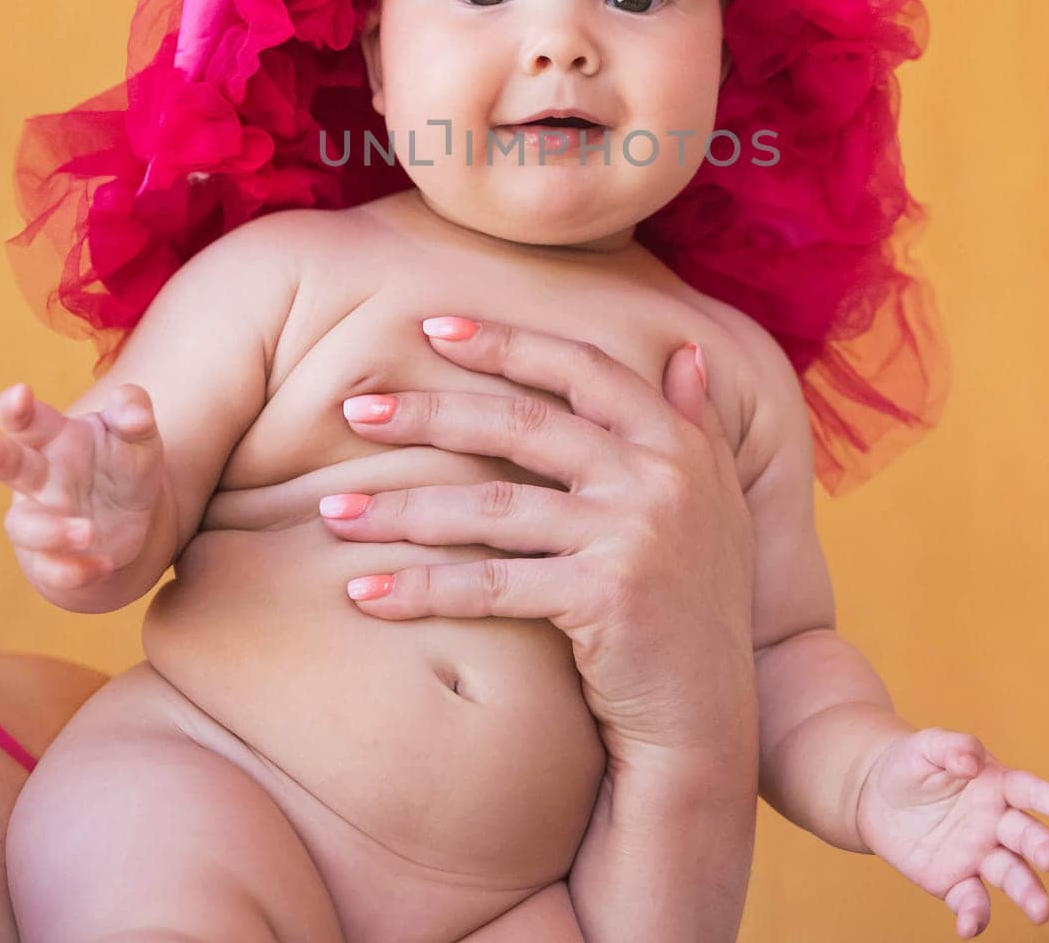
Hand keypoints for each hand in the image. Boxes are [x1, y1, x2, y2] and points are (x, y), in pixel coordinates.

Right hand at [0, 382, 167, 591]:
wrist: (130, 521)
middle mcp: (40, 477)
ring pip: (26, 526)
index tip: (20, 394)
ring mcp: (40, 519)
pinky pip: (53, 569)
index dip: (17, 407)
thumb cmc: (124, 465)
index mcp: (56, 439)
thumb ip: (135, 414)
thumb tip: (134, 414)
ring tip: (89, 531)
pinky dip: (75, 570)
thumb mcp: (139, 437)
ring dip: (53, 530)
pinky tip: (104, 564)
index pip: (29, 420)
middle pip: (10, 465)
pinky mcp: (50, 559)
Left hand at [320, 316, 754, 770]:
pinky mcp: (605, 596)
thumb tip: (682, 350)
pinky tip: (364, 591)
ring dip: (403, 508)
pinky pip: (492, 584)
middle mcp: (661, 476)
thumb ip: (695, 423)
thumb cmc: (698, 605)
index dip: (507, 343)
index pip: (581, 367)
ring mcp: (635, 534)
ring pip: (492, 507)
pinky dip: (422, 588)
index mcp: (678, 440)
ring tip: (334, 510)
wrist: (708, 719)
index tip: (433, 328)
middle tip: (355, 410)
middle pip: (521, 425)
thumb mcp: (714, 502)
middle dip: (430, 413)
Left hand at [854, 727, 1048, 936]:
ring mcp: (979, 855)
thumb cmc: (911, 764)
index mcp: (996, 785)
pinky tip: (967, 926)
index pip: (1033, 792)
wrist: (873, 794)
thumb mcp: (926, 746)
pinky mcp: (955, 881)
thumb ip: (953, 747)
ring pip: (1012, 876)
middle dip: (1042, 847)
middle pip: (1027, 837)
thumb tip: (971, 761)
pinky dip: (974, 916)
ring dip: (1028, 892)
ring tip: (1040, 911)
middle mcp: (996, 824)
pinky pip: (972, 901)